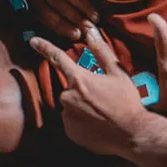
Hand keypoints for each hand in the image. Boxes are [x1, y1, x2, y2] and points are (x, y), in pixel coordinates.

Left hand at [30, 26, 153, 156]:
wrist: (134, 134)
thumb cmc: (127, 102)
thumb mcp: (118, 73)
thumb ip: (101, 51)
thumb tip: (90, 32)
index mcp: (79, 80)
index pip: (58, 58)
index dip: (45, 47)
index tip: (33, 40)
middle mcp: (67, 97)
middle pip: (70, 87)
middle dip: (83, 89)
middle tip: (103, 97)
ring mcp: (67, 115)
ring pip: (71, 104)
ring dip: (82, 105)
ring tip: (102, 112)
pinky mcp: (69, 131)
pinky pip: (72, 120)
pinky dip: (82, 120)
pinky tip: (97, 123)